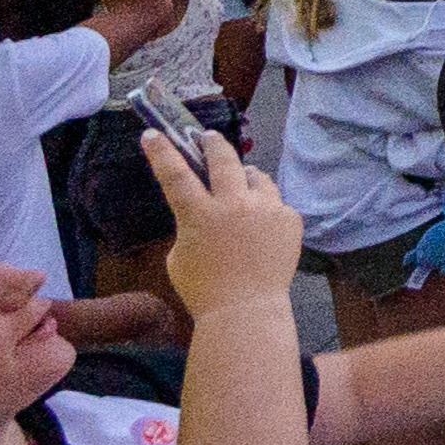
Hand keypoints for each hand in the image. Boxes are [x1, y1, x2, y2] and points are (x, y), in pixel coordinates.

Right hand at [144, 125, 304, 310]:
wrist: (246, 311)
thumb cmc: (203, 289)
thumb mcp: (180, 254)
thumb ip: (191, 224)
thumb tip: (205, 208)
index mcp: (199, 214)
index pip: (175, 173)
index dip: (162, 151)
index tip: (154, 133)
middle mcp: (234, 204)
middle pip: (223, 158)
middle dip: (212, 142)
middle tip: (208, 137)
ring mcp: (266, 209)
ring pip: (256, 176)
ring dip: (245, 178)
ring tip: (241, 188)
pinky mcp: (290, 218)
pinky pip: (275, 203)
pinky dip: (266, 209)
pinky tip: (262, 226)